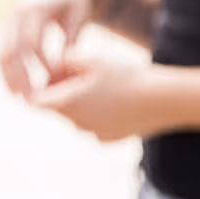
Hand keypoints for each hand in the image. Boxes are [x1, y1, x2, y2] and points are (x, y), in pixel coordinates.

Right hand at [0, 0, 95, 97]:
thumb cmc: (75, 0)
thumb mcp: (78, 14)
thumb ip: (71, 37)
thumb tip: (63, 63)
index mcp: (35, 7)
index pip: (32, 40)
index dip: (39, 63)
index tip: (50, 82)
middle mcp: (17, 12)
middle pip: (11, 48)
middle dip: (16, 75)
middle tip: (26, 98)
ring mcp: (9, 19)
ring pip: (2, 51)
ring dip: (7, 75)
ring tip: (15, 97)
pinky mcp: (7, 26)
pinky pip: (3, 50)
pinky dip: (6, 69)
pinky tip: (12, 86)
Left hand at [33, 52, 164, 141]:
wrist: (163, 100)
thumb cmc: (125, 75)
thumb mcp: (90, 58)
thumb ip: (63, 59)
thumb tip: (52, 66)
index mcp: (67, 104)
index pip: (36, 101)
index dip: (40, 86)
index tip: (53, 74)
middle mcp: (76, 124)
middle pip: (57, 108)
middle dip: (62, 91)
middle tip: (81, 74)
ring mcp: (93, 134)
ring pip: (77, 117)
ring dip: (81, 103)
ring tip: (102, 85)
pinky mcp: (110, 139)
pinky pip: (95, 125)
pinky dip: (99, 113)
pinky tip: (117, 100)